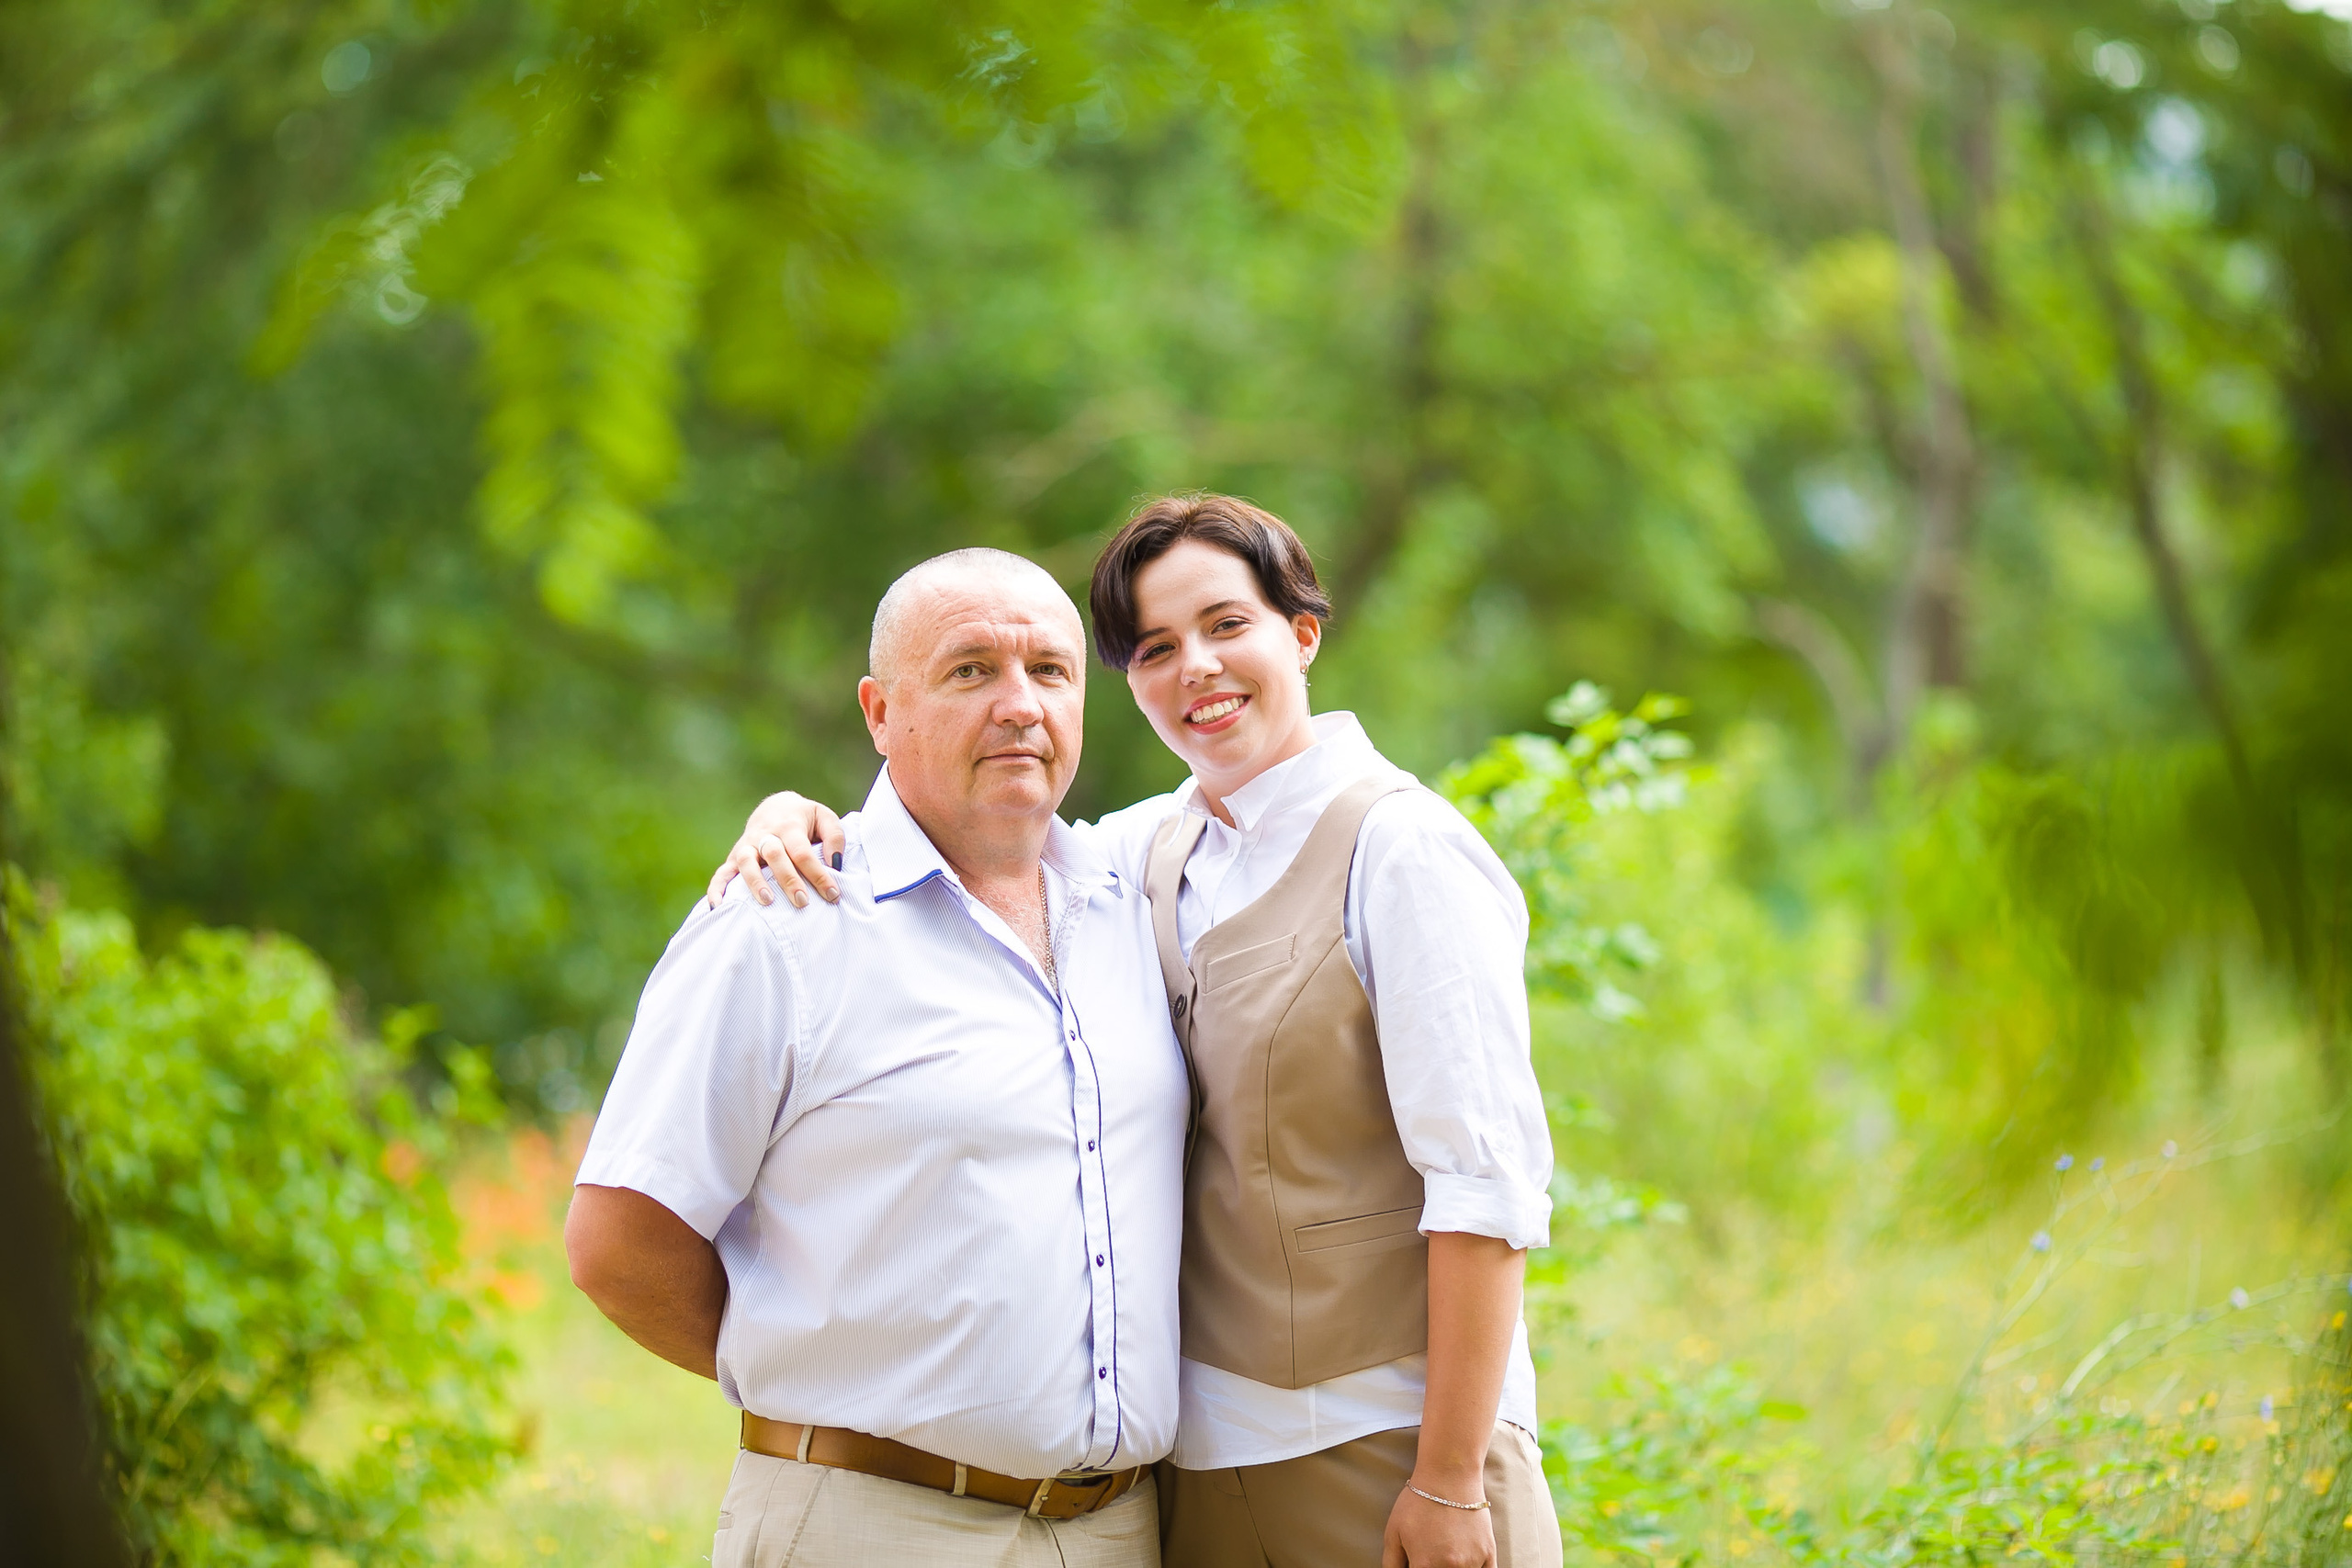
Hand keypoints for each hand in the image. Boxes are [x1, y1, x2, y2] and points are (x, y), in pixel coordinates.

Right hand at [705, 792, 847, 908]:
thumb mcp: (824, 818)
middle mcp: (765, 835)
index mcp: (789, 825)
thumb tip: (834, 864)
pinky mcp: (733, 858)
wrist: (775, 807)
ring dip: (755, 882)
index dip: (819, 874)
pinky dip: (717, 889)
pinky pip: (722, 873)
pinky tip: (719, 907)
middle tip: (802, 902)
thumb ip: (834, 837)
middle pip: (775, 856)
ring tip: (767, 902)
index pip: (803, 852)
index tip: (833, 895)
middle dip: (788, 880)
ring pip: (746, 861)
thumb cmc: (805, 818)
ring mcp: (747, 846)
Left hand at [1381, 1480, 1495, 1567]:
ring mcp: (1472, 1562)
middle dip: (1434, 1567)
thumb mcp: (1393, 1532)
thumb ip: (1391, 1563)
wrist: (1449, 1475)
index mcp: (1424, 1566)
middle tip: (1431, 1554)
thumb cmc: (1418, 1501)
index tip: (1417, 1563)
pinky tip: (1465, 1561)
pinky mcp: (1488, 1553)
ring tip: (1447, 1552)